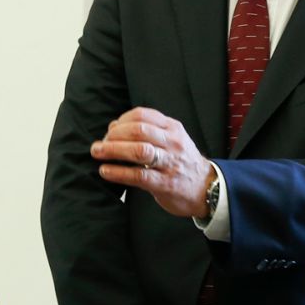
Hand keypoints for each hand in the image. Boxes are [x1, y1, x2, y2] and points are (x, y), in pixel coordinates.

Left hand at [91, 107, 215, 218]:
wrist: (206, 188)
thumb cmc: (181, 162)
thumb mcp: (172, 139)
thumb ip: (147, 131)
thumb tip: (114, 126)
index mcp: (173, 128)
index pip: (142, 115)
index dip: (121, 121)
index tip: (110, 130)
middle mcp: (173, 143)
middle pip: (138, 131)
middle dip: (114, 136)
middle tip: (99, 144)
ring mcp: (170, 163)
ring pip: (138, 151)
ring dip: (113, 150)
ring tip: (98, 153)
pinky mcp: (165, 184)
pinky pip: (138, 175)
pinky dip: (118, 172)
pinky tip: (105, 171)